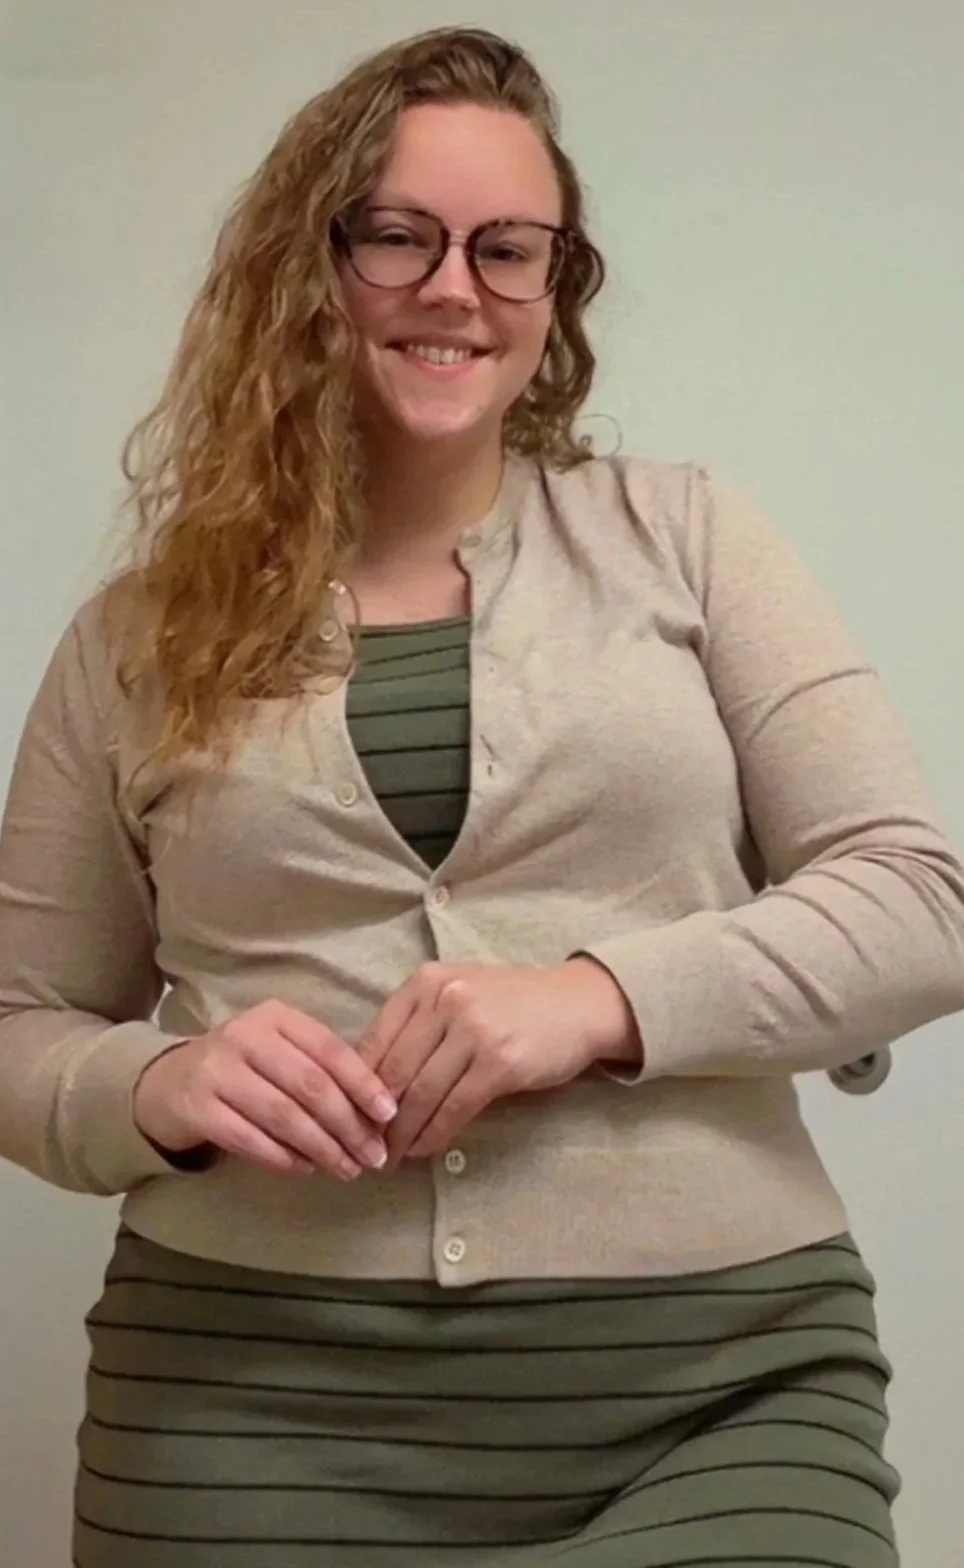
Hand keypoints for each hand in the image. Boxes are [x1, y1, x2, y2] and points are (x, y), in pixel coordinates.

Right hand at [133, 999, 397, 1180]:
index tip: (389, 1116)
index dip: (363, 1084)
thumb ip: (322, 1071)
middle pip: (310, 1085)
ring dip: (321, 1147)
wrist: (168, 1083)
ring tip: (346, 1169)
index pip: (329, 1050)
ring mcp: (216, 1070)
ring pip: (283, 1114)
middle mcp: (245, 1036)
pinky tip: (305, 1169)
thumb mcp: (281, 1053)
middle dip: (348, 1125)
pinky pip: (249, 1138)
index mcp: (276, 1017)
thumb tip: (376, 1114)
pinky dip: (282, 1157)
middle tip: (372, 1157)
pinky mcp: (196, 1107)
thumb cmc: (244, 1069)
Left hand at [356, 958, 638, 1163]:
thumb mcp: (458, 993)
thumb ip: (417, 1024)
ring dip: (401, 1134)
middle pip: (392, 1071)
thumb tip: (370, 1081)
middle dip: (374, 1117)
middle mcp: (445, 1000)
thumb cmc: (512, 1002)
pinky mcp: (499, 1063)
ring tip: (390, 1156)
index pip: (373, 1040)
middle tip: (363, 1146)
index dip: (355, 1087)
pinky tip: (424, 1149)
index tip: (348, 1117)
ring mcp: (473, 1030)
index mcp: (425, 982)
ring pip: (420, 1093)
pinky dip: (434, 1134)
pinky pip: (453, 1108)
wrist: (578, 1004)